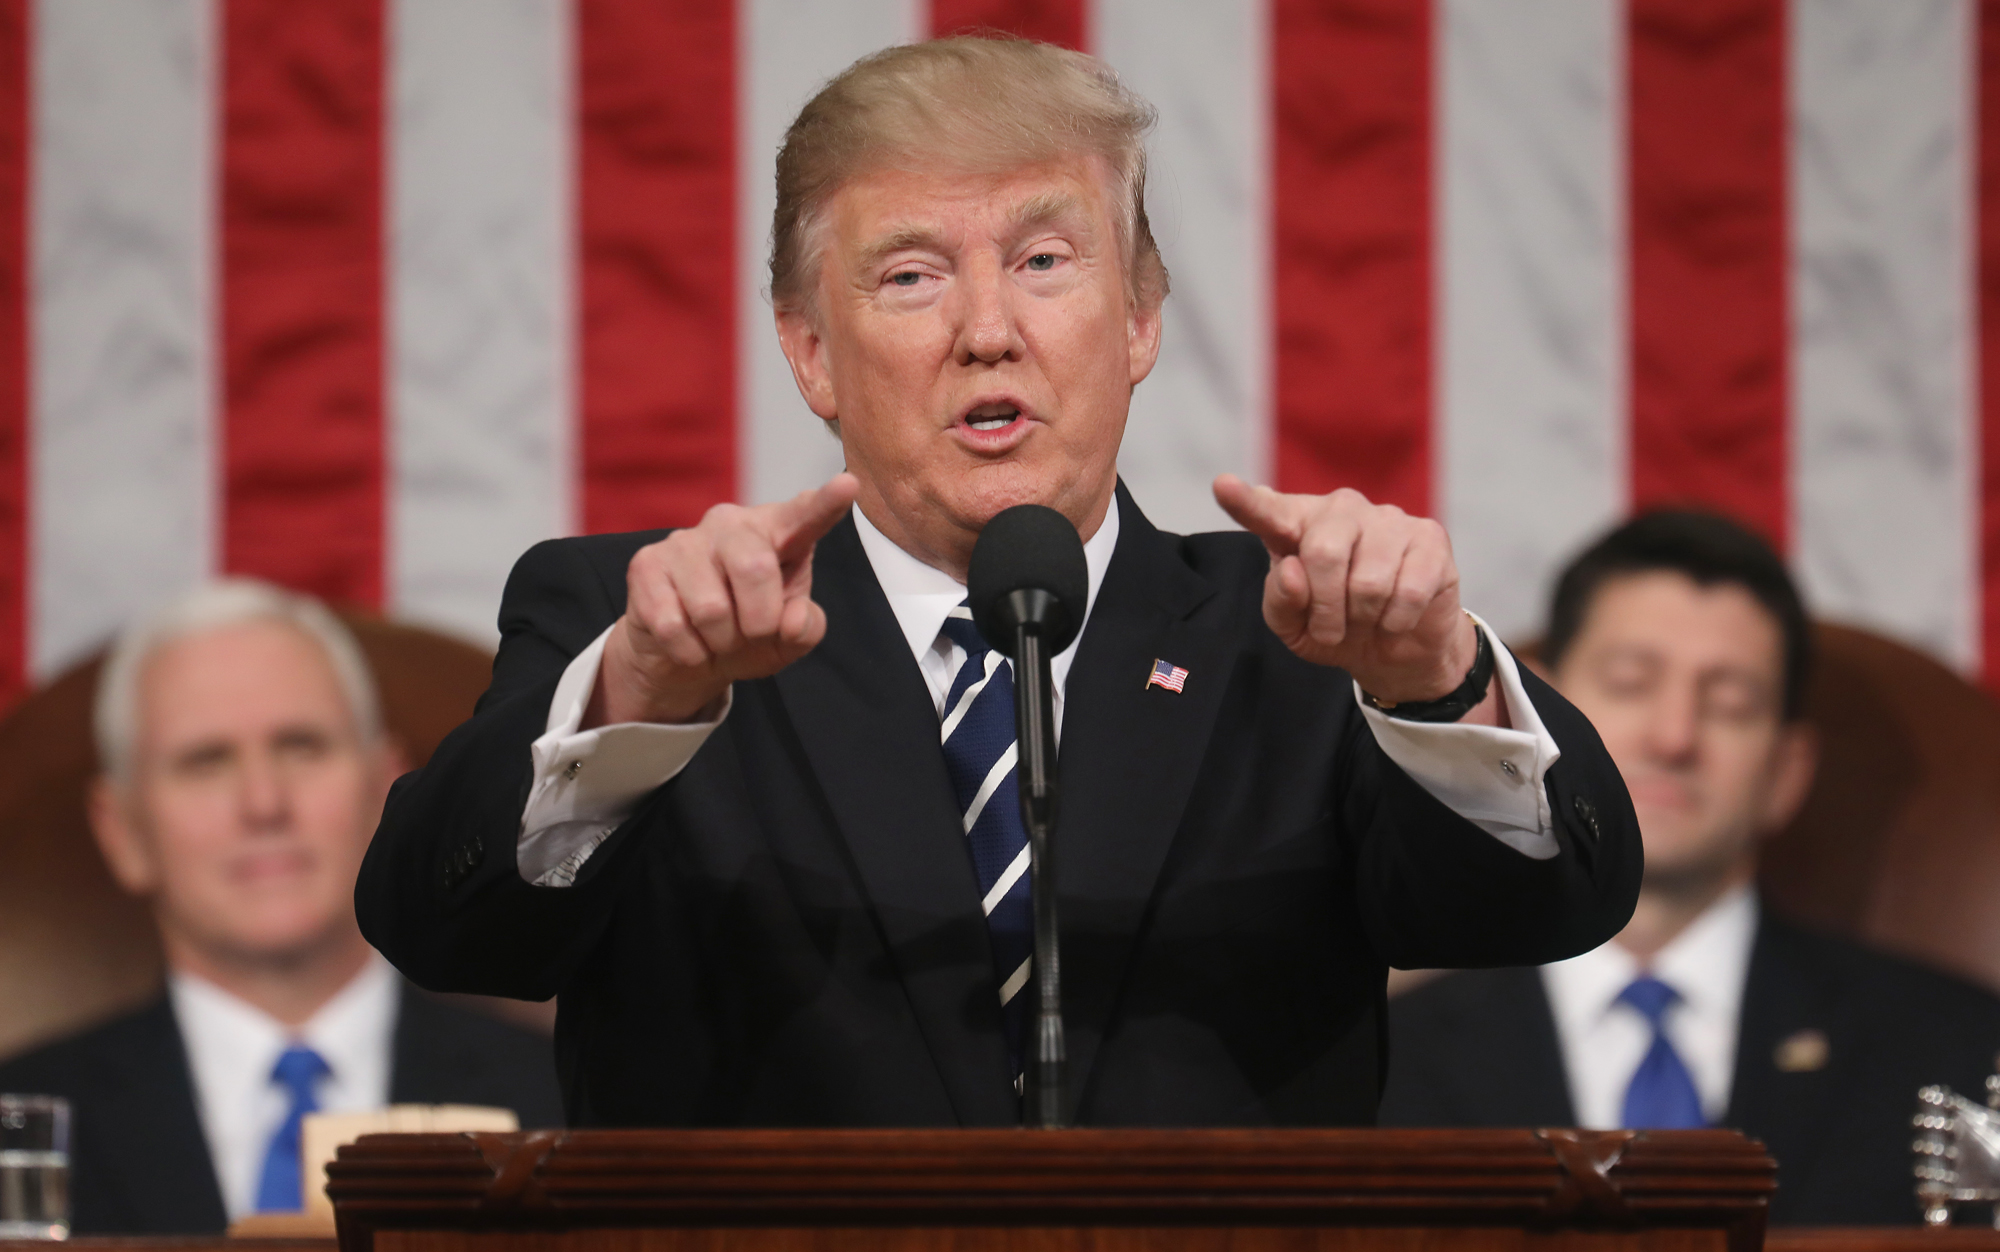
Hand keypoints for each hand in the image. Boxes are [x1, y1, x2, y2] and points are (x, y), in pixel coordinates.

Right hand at [587, 474, 859, 726]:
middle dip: (759, 621)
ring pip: (712, 608)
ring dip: (721, 642)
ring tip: (717, 636)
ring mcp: (684, 541)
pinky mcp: (645, 565)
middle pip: (754, 569)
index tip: (849, 484)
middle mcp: (730, 524)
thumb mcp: (787, 639)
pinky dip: (690, 651)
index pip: (804, 516)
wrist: (684, 656)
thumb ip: (806, 628)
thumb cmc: (746, 634)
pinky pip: (674, 625)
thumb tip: (791, 619)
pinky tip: (688, 641)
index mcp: (776, 533)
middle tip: (752, 634)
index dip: (826, 504)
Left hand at [1213, 474, 1483, 708]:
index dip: (1245, 502)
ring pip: (1368, 581)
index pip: (1269, 511)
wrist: (1398, 650)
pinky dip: (1395, 622)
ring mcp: (1390, 519)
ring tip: (1365, 621)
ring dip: (1362, 619)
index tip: (1223, 487)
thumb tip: (1293, 570)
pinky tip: (1395, 618)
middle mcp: (1342, 509)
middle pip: (1323, 552)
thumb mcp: (1294, 627)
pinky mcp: (1430, 538)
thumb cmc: (1337, 627)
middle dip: (1325, 607)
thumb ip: (1280, 601)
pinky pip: (1407, 592)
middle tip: (1330, 630)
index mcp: (1299, 523)